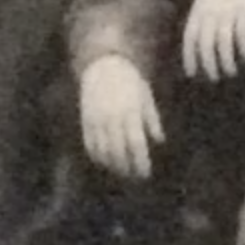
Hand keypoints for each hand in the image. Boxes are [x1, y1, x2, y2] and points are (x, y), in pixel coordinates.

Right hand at [79, 57, 164, 181]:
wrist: (103, 66)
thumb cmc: (130, 82)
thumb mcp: (146, 97)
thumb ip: (152, 119)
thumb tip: (159, 140)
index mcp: (130, 112)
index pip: (136, 144)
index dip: (140, 162)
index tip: (145, 173)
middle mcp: (112, 119)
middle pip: (118, 152)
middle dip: (127, 168)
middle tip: (135, 177)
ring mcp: (96, 121)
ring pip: (102, 152)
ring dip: (112, 166)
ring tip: (122, 172)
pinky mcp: (85, 121)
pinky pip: (89, 145)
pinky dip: (97, 157)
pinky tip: (105, 162)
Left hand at [179, 0, 244, 83]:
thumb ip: (200, 18)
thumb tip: (198, 44)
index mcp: (197, 11)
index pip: (189, 39)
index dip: (189, 58)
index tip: (192, 75)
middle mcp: (209, 12)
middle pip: (205, 44)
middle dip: (209, 64)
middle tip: (215, 79)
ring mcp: (227, 9)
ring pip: (223, 41)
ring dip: (226, 60)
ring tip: (231, 72)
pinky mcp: (244, 7)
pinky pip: (242, 31)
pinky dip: (244, 46)